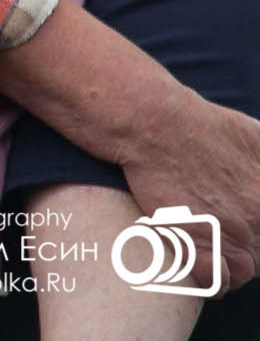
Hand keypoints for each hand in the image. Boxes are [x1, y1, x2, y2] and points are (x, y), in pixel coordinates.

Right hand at [114, 90, 259, 289]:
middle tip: (225, 233)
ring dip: (232, 266)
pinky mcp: (196, 243)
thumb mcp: (257, 137)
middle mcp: (258, 218)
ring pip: (244, 272)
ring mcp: (229, 234)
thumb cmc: (203, 126)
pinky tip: (200, 266)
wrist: (156, 125)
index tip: (249, 228)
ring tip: (213, 252)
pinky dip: (212, 280)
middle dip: (249, 248)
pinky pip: (216, 282)